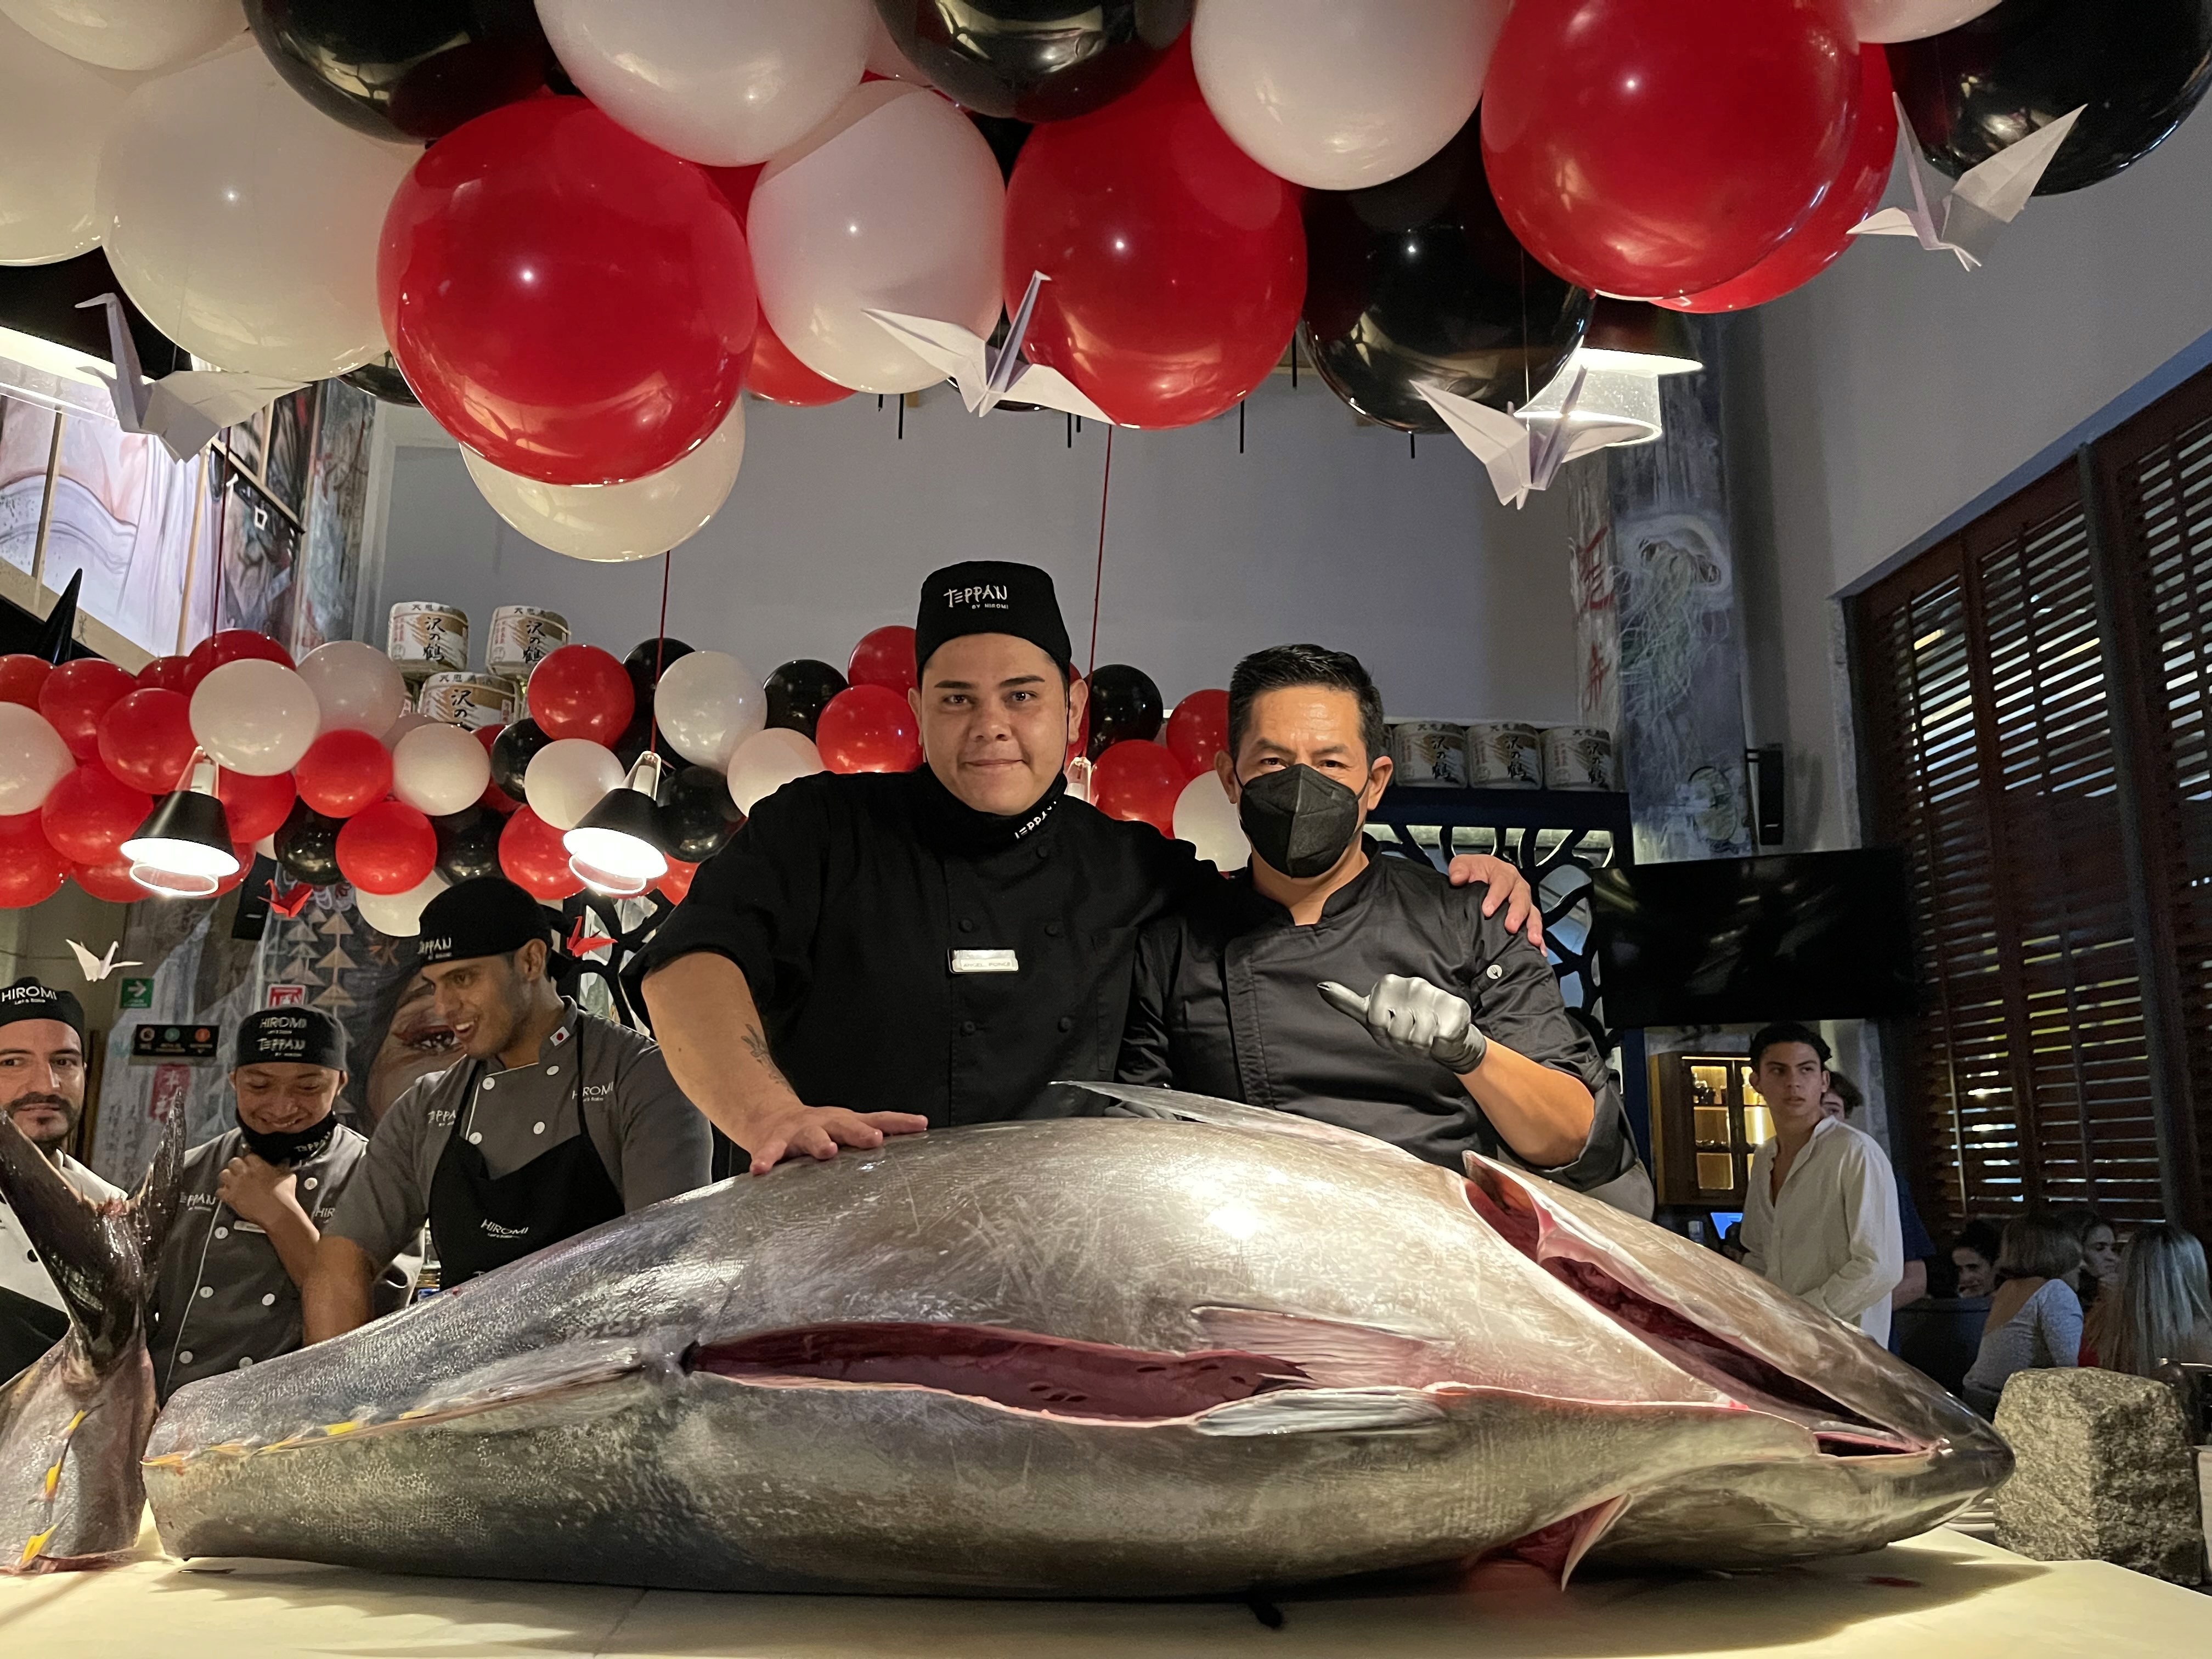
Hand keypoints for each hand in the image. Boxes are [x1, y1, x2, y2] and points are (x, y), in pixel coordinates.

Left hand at [218, 1153, 298, 1227]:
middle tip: (240, 1171)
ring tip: (233, 1181)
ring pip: (223, 1174)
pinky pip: (219, 1191)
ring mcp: (236, 1185)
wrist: (277, 1213)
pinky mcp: (231, 1197)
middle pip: (233, 1161)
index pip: (249, 1155)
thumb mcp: (288, 1176)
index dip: (250, 1160)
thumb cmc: (284, 1195)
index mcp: (259, 1165)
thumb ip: (283, 1166)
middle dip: (236, 1165)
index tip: (251, 1164)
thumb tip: (284, 1162)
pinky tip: (230, 1194)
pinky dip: (223, 1192)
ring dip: (228, 1177)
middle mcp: (245, 1173)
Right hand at [741, 1101, 928, 1176]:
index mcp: (846, 1122)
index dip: (900, 1122)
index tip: (921, 1124)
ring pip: (811, 1136)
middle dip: (860, 1132)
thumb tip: (920, 1134)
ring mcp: (800, 1132)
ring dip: (820, 1143)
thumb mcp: (847, 1128)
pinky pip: (770, 1153)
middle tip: (874, 1140)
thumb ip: (875, 1133)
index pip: (879, 1119)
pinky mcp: (774, 1142)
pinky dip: (765, 1160)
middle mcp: (826, 1123)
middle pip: (846, 1125)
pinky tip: (760, 1171)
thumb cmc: (819, 1129)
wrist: (770, 1118)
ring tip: (827, 1151)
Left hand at [1318, 975, 1488, 1072]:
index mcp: (1389, 984)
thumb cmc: (1406, 1026)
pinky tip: (1440, 1037)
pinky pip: (1437, 1041)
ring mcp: (1435, 995)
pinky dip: (1438, 1046)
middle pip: (1395, 1031)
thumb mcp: (1373, 1016)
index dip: (1381, 1034)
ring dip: (1419, 1047)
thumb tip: (1321, 987)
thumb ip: (1347, 1002)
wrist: (1445, 1037)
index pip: (1373, 1019)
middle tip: (1408, 1037)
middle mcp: (1412, 984)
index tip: (1388, 1030)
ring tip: (1424, 1038)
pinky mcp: (1456, 1010)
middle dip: (1401, 1043)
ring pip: (1417, 1038)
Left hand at [1445, 854, 1542, 952]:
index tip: (1487, 910)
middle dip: (1517, 913)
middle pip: (1521, 898)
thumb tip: (1457, 878)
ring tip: (1532, 939)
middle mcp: (1517, 886)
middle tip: (1510, 926)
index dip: (1496, 896)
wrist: (1477, 878)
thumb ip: (1459, 869)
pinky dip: (1537, 937)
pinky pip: (1534, 925)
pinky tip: (1538, 948)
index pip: (1503, 882)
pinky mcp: (1525, 916)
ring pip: (1532, 912)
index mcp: (1503, 872)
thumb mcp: (1464, 865)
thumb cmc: (1474, 871)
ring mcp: (1523, 902)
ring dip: (1532, 927)